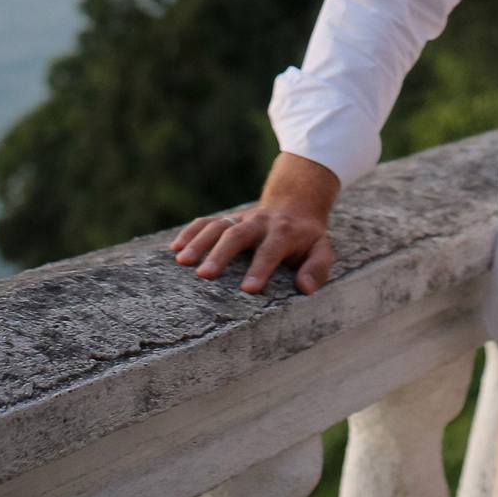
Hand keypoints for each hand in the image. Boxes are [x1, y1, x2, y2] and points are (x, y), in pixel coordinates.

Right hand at [169, 151, 340, 294]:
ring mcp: (241, 218)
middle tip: (204, 275)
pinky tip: (175, 248)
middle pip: (238, 234)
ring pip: (218, 225)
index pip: (272, 250)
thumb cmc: (306, 239)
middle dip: (221, 254)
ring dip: (199, 242)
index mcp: (284, 232)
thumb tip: (304, 288)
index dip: (261, 268)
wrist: (294, 206)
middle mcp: (260, 223)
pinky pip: (206, 221)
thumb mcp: (322, 251)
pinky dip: (190, 231)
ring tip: (182, 262)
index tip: (248, 289)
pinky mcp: (228, 219)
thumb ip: (317, 268)